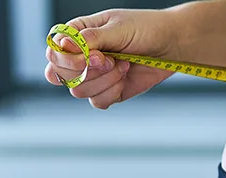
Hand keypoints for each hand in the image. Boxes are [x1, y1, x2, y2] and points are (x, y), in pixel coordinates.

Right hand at [45, 9, 179, 108]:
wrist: (171, 46)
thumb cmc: (146, 29)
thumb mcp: (118, 28)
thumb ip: (90, 39)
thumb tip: (64, 45)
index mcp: (78, 34)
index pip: (54, 50)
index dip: (66, 58)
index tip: (93, 56)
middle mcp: (81, 56)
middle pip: (60, 74)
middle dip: (87, 71)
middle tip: (109, 60)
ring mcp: (92, 76)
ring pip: (78, 90)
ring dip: (104, 80)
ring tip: (123, 65)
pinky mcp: (106, 91)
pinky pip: (96, 101)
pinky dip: (112, 92)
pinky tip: (125, 78)